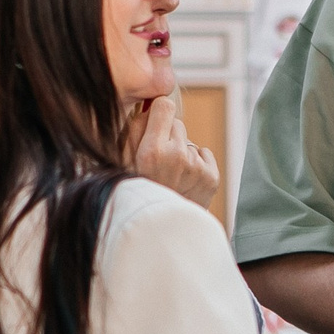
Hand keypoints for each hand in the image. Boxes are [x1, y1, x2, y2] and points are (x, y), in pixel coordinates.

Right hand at [129, 91, 220, 212]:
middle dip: (167, 136)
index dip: (159, 111)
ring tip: (169, 175)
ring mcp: (197, 168)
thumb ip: (135, 128)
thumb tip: (151, 104)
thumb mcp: (122, 160)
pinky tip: (183, 180)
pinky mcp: (211, 178)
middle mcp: (177, 157)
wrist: (158, 229)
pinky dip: (195, 163)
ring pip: (188, 142)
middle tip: (158, 160)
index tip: (155, 118)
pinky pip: (203, 153)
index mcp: (152, 151)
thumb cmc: (136, 190)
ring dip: (180, 152)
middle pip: (178, 124)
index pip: (164, 106)